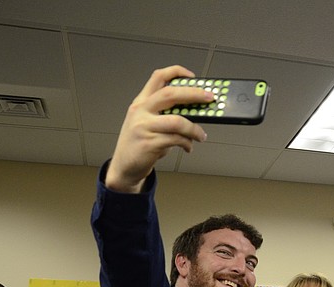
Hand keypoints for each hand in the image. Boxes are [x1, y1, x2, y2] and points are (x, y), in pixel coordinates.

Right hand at [106, 65, 213, 192]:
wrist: (124, 167)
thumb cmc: (139, 144)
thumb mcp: (147, 122)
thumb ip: (165, 114)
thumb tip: (194, 111)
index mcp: (141, 102)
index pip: (158, 77)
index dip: (176, 72)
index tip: (193, 76)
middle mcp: (141, 111)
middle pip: (170, 94)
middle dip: (194, 94)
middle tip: (209, 98)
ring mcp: (144, 127)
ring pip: (178, 121)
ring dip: (194, 129)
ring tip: (201, 135)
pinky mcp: (149, 143)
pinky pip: (177, 140)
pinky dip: (187, 143)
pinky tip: (188, 147)